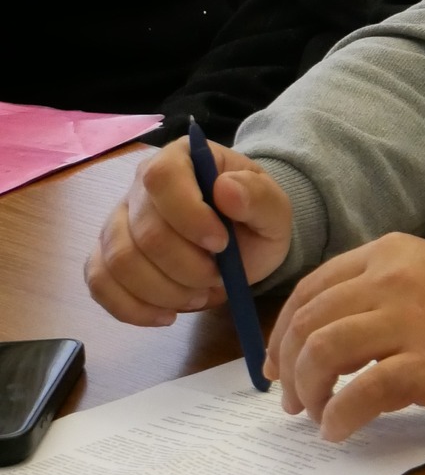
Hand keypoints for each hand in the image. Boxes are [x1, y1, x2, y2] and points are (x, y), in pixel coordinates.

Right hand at [86, 139, 291, 326]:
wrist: (239, 242)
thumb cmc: (253, 218)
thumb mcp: (274, 208)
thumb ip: (258, 197)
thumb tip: (226, 189)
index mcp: (181, 158)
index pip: (162, 178)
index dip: (188, 215)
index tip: (221, 243)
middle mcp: (139, 185)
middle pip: (144, 231)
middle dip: (186, 267)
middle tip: (219, 277)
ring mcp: (117, 222)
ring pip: (120, 262)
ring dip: (164, 291)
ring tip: (198, 295)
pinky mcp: (105, 257)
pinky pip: (100, 284)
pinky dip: (132, 308)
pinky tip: (166, 315)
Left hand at [264, 235, 424, 442]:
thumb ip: (385, 292)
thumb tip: (333, 335)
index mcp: (392, 253)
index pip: (312, 289)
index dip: (284, 331)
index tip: (277, 363)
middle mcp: (394, 278)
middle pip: (309, 321)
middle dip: (289, 367)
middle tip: (293, 401)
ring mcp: (411, 321)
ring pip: (324, 352)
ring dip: (308, 392)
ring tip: (317, 415)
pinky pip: (361, 392)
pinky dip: (340, 416)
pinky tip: (341, 430)